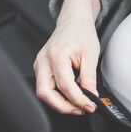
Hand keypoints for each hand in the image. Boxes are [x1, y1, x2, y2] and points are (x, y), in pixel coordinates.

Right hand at [34, 0, 100, 114]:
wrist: (73, 22)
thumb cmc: (81, 34)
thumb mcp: (91, 56)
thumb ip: (89, 79)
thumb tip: (90, 98)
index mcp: (56, 54)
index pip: (64, 85)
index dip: (78, 100)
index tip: (90, 106)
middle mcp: (43, 60)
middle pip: (46, 93)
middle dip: (63, 107)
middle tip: (81, 110)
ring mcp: (39, 65)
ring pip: (43, 93)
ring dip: (59, 104)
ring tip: (77, 105)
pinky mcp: (40, 69)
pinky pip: (44, 88)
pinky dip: (56, 96)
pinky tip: (69, 97)